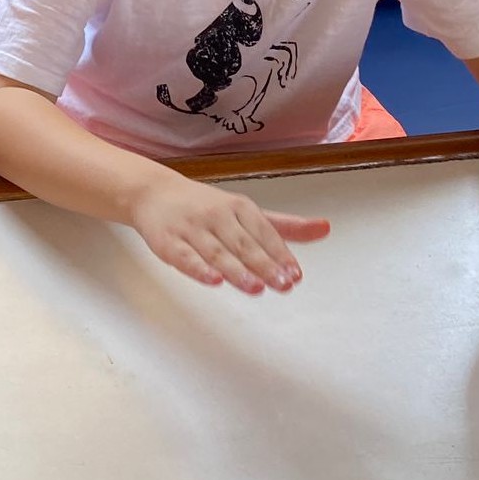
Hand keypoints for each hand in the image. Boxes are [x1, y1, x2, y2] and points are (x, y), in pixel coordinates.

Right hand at [128, 172, 330, 293]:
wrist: (153, 192)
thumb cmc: (204, 206)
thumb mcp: (246, 211)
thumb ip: (284, 226)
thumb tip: (325, 228)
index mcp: (238, 207)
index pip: (264, 232)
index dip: (280, 254)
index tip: (295, 274)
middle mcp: (216, 216)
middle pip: (243, 244)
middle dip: (264, 264)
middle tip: (283, 284)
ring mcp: (192, 229)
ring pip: (217, 252)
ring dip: (237, 270)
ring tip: (256, 287)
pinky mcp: (168, 243)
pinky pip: (185, 257)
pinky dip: (199, 269)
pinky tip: (214, 280)